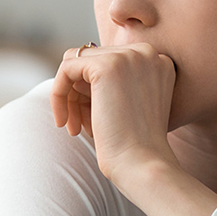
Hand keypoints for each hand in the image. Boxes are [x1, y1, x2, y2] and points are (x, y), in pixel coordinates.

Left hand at [50, 42, 178, 187]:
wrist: (142, 164)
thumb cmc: (137, 146)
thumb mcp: (133, 105)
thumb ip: (116, 82)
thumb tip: (74, 68)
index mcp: (158, 61)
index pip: (110, 61)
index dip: (94, 91)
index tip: (91, 120)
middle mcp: (147, 52)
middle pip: (92, 61)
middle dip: (80, 94)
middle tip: (78, 126)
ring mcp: (128, 56)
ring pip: (77, 64)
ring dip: (70, 97)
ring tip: (74, 128)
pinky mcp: (107, 65)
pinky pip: (66, 68)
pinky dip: (58, 94)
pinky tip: (64, 122)